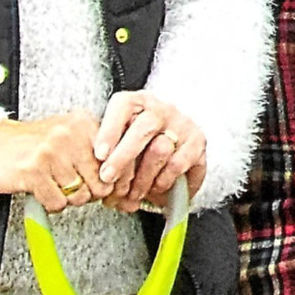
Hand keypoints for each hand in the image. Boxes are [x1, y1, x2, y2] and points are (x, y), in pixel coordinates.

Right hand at [0, 112, 105, 213]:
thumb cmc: (33, 146)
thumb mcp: (70, 140)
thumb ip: (96, 156)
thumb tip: (119, 185)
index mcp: (83, 123)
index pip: (115, 161)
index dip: (111, 181)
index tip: (104, 187)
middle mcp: (69, 134)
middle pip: (100, 182)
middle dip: (89, 192)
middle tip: (72, 186)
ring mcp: (50, 151)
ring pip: (79, 195)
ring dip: (68, 198)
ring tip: (54, 184)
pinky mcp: (33, 170)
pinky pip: (57, 202)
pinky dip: (50, 203)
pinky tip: (41, 189)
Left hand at [93, 90, 206, 210]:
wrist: (177, 138)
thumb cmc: (140, 142)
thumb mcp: (121, 139)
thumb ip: (109, 152)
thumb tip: (96, 179)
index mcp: (137, 102)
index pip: (123, 106)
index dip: (110, 130)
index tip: (99, 154)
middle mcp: (161, 109)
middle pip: (143, 128)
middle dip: (123, 157)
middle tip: (108, 177)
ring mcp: (182, 124)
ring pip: (160, 150)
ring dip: (143, 177)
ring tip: (131, 193)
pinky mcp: (198, 142)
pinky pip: (178, 164)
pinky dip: (163, 181)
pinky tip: (154, 189)